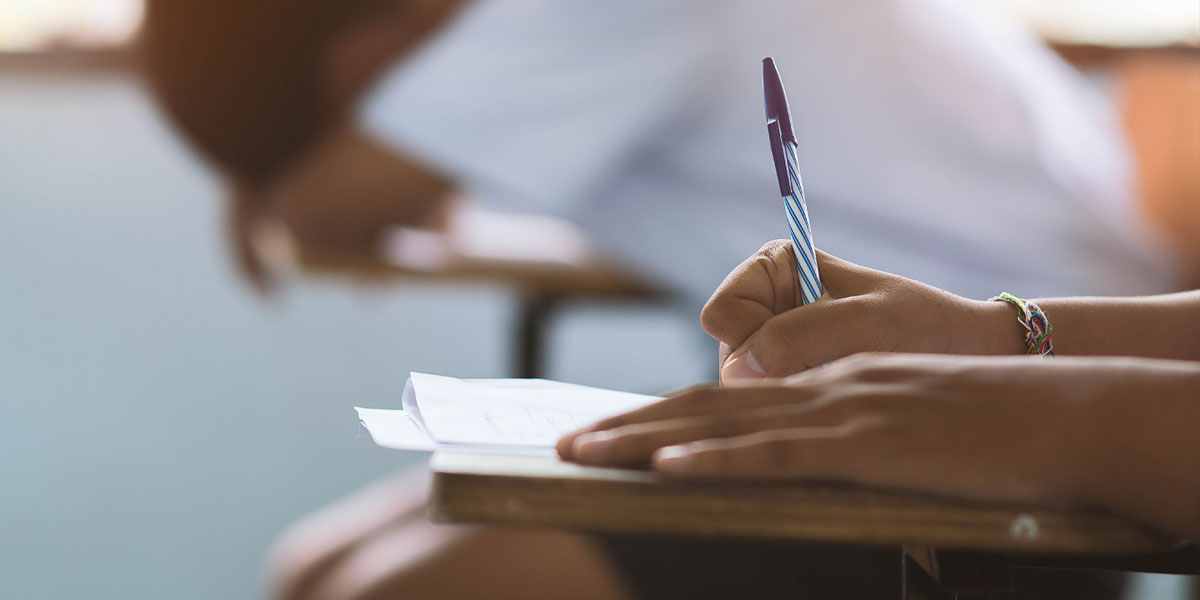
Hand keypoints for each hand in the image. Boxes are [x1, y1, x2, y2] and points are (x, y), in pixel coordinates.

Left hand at [557, 353, 1199, 537]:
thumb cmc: (995, 429)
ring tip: (584, 453)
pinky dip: (719, 460)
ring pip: (723, 423)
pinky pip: (778, 453)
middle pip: (705, 405)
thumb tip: (826, 484)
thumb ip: (861, 453)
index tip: (614, 434)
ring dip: (646, 439)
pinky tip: (670, 468)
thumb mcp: (910, 434)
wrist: (1063, 410)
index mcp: (827, 384)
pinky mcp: (867, 443)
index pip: (728, 399)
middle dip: (629, 425)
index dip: (664, 415)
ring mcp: (839, 411)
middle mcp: (819, 388)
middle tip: (565, 445)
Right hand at [702, 241, 1023, 380]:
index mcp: (773, 267)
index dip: (750, 341)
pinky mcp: (790, 380)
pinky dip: (801, 407)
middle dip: (771, 373)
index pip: (721, 313)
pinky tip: (839, 399)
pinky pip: (769, 406)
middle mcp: (765, 305)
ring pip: (744, 387)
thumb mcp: (864, 324)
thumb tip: (736, 371)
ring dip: (789, 393)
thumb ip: (795, 338)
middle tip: (831, 370)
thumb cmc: (922, 328)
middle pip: (728, 355)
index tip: (802, 347)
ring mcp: (774, 346)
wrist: (966, 357)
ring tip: (841, 383)